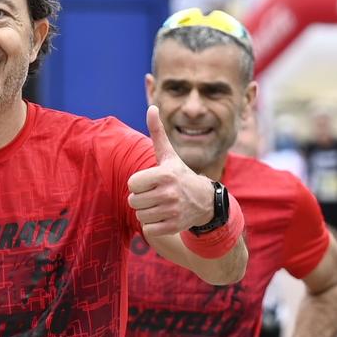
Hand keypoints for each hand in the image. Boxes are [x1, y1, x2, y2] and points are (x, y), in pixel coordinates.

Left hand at [127, 106, 214, 238]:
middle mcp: (169, 194)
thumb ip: (158, 133)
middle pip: (133, 201)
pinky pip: (148, 229)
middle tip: (155, 194)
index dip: (138, 184)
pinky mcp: (173, 227)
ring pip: (139, 216)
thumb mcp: (169, 155)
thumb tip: (152, 107)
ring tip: (159, 205)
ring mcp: (172, 211)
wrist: (204, 201)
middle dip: (141, 199)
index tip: (150, 182)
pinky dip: (153, 225)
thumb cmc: (180, 175)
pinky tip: (164, 217)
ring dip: (146, 212)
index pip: (131, 184)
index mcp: (164, 175)